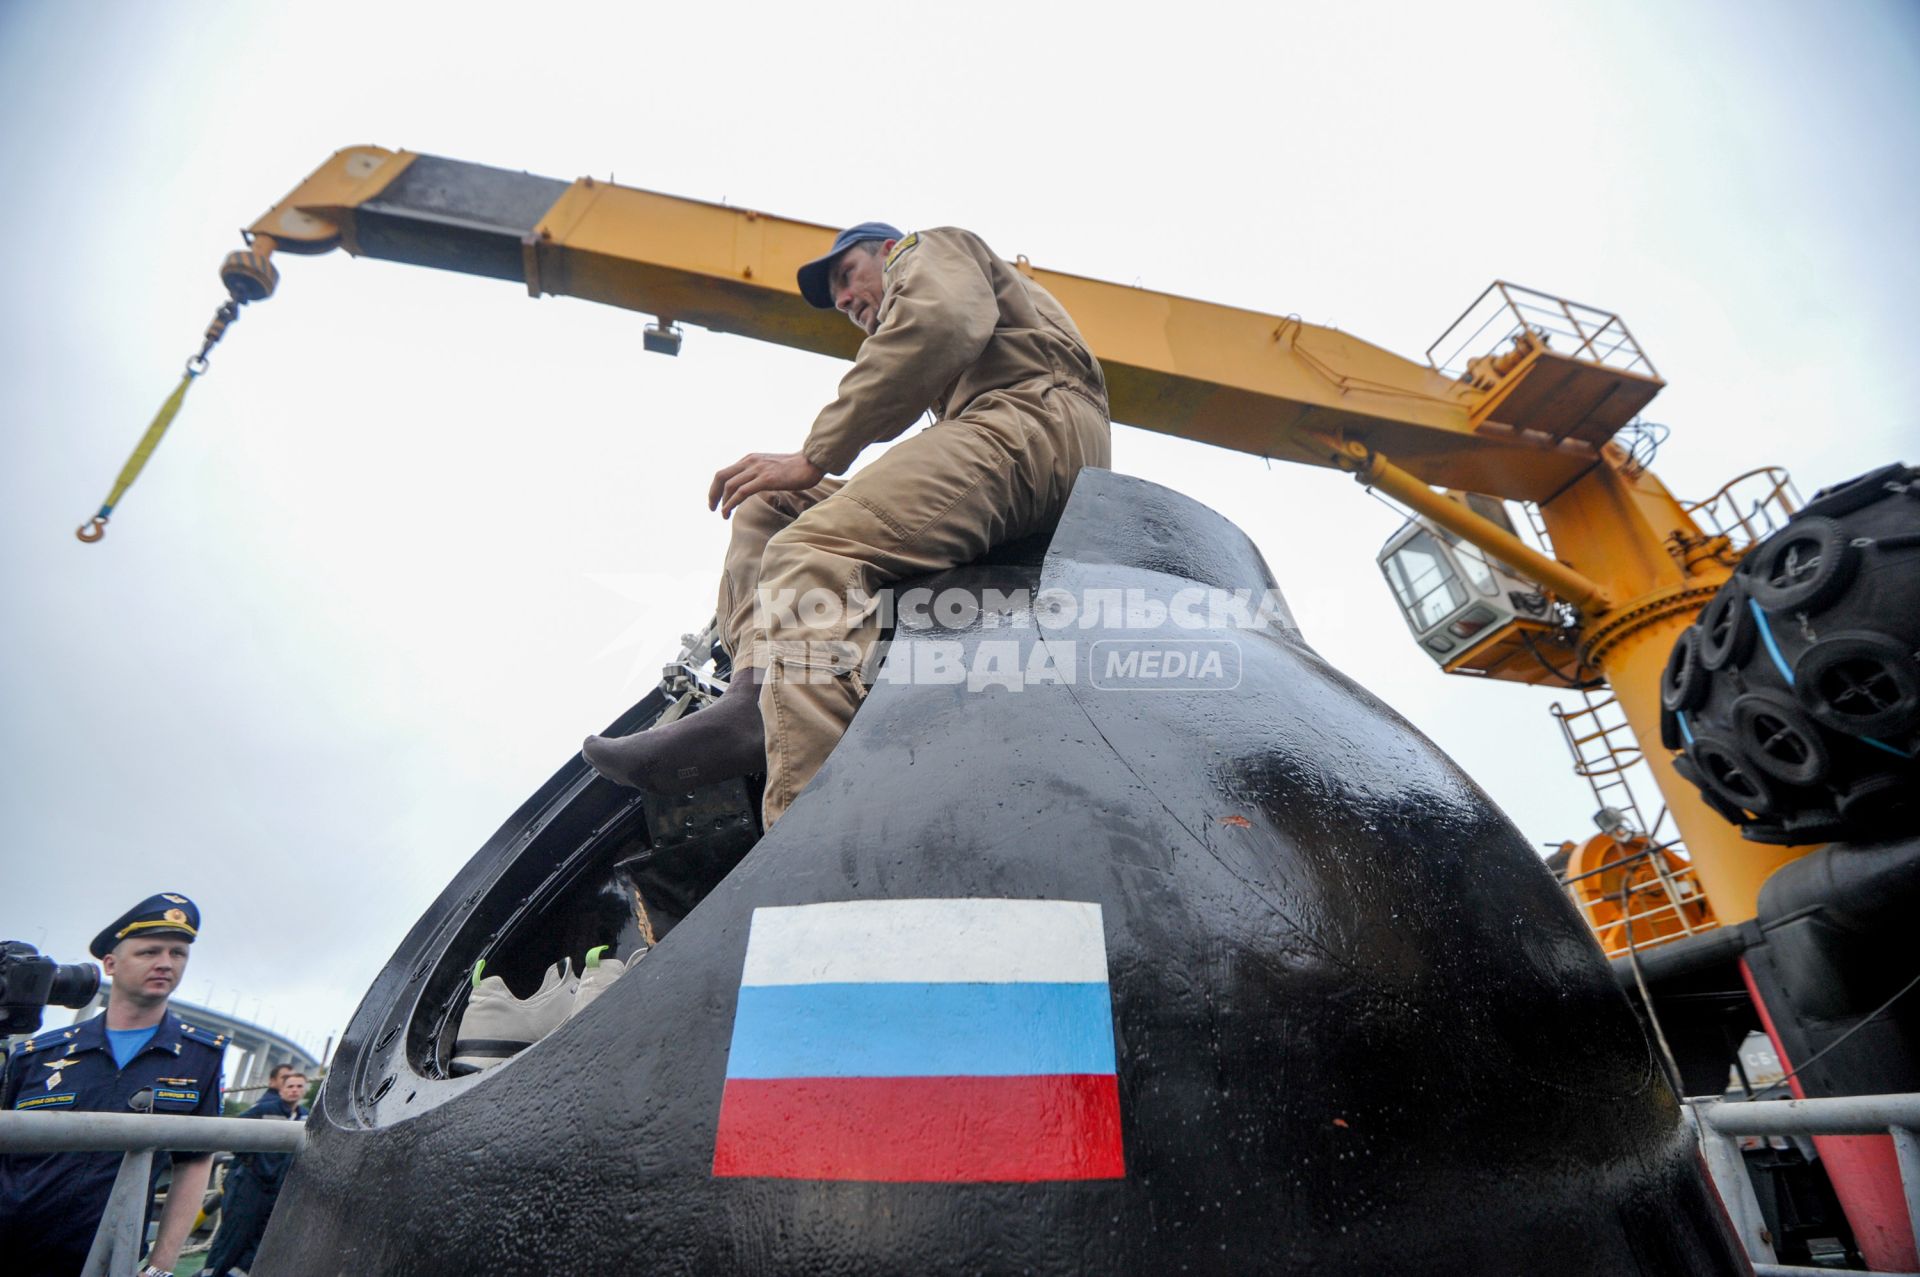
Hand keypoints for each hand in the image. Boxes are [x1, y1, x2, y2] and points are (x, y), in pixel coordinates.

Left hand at [708, 451, 824, 518]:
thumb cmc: (796, 468)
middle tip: (712, 508)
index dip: (716, 487)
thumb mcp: (771, 467)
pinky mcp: (766, 479)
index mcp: (750, 459)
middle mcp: (750, 462)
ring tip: (722, 515)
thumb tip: (753, 487)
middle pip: (721, 477)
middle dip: (713, 494)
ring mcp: (757, 470)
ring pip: (729, 485)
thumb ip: (759, 474)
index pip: (724, 472)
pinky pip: (741, 492)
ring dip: (722, 502)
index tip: (716, 500)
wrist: (812, 462)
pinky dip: (731, 504)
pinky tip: (728, 513)